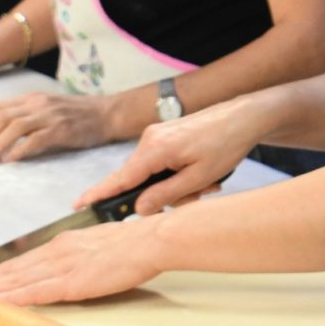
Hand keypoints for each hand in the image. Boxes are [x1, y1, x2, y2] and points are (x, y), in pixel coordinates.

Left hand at [0, 89, 137, 163]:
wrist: (108, 114)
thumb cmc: (78, 116)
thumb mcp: (48, 109)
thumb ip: (28, 117)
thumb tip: (1, 136)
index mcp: (32, 98)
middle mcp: (38, 103)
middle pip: (1, 117)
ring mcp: (50, 115)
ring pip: (14, 127)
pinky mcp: (62, 130)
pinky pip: (35, 139)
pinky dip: (19, 150)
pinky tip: (10, 160)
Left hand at [0, 217, 163, 305]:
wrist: (150, 241)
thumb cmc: (134, 245)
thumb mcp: (100, 246)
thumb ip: (83, 256)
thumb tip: (77, 267)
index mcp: (62, 246)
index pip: (20, 262)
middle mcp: (54, 253)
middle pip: (9, 270)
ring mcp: (60, 267)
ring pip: (14, 280)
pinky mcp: (71, 282)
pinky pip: (33, 292)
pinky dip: (10, 298)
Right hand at [74, 98, 259, 213]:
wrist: (245, 116)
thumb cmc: (226, 144)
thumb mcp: (199, 177)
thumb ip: (166, 195)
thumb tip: (138, 209)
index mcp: (155, 148)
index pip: (120, 178)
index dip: (99, 194)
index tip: (78, 205)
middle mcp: (149, 139)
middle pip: (138, 180)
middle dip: (163, 196)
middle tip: (197, 195)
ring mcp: (156, 135)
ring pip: (153, 174)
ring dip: (178, 186)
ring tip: (209, 184)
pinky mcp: (165, 135)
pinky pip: (162, 163)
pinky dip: (180, 175)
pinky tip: (205, 177)